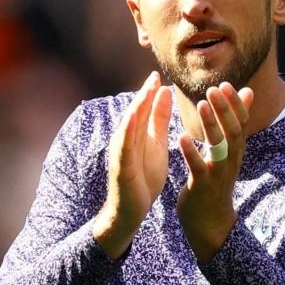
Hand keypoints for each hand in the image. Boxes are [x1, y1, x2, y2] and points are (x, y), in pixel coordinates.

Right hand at [94, 72, 171, 258]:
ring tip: (146, 93)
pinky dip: (129, 133)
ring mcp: (121, 153)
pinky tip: (135, 121)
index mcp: (135, 134)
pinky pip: (124, 148)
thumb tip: (164, 92)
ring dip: (136, 109)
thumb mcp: (155, 144)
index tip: (160, 75)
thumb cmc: (143, 177)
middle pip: (134, 114)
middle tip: (154, 76)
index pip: (143, 109)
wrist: (131, 210)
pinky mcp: (121, 167)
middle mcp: (125, 140)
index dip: (150, 92)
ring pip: (128, 127)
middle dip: (143, 95)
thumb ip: (158, 120)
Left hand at [177, 82, 253, 262]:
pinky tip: (182, 138)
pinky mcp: (203, 186)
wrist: (211, 222)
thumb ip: (235, 123)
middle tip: (213, 89)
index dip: (235, 104)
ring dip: (211, 125)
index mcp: (234, 151)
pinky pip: (198, 168)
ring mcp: (218, 174)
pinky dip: (191, 152)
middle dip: (224, 110)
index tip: (226, 84)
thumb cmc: (216, 181)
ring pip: (219, 147)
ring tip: (201, 105)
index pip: (241, 123)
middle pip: (233, 132)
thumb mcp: (228, 151)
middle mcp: (230, 161)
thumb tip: (247, 92)